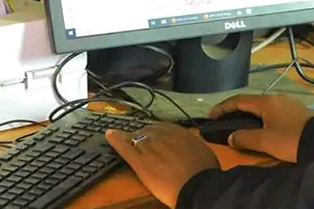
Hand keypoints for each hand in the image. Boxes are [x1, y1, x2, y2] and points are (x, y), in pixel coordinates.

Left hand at [105, 122, 219, 207]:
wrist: (197, 186)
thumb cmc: (204, 171)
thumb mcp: (203, 151)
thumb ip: (191, 144)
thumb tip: (190, 145)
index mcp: (178, 131)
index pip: (164, 127)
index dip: (158, 133)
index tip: (157, 137)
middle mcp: (162, 135)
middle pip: (149, 131)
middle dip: (146, 136)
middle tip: (144, 144)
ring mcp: (149, 147)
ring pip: (137, 137)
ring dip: (134, 139)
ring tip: (129, 141)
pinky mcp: (140, 162)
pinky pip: (124, 147)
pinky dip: (115, 140)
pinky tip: (108, 134)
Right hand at [208, 95, 313, 162]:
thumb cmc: (290, 139)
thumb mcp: (265, 140)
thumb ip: (245, 137)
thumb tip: (231, 137)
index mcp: (266, 101)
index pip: (238, 100)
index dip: (223, 107)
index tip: (211, 115)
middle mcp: (276, 97)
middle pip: (250, 101)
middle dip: (234, 110)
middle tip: (223, 119)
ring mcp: (287, 103)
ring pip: (262, 106)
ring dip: (248, 114)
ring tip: (239, 123)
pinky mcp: (296, 111)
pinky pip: (272, 111)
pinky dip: (260, 117)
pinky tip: (261, 125)